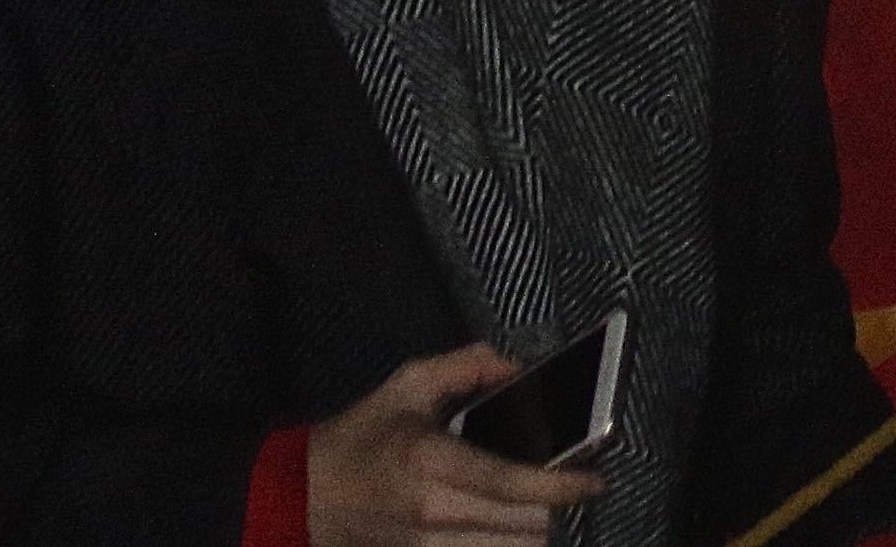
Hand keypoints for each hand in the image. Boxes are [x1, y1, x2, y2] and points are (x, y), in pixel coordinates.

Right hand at [304, 345, 601, 546]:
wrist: (298, 498)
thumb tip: (521, 367)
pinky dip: (506, 544)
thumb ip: (469, 365)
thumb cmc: (359, 439)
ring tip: (540, 504)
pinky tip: (510, 525)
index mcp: (432, 462)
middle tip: (568, 482)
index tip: (597, 480)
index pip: (513, 483)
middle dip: (554, 505)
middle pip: (524, 525)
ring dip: (534, 530)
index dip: (563, 485)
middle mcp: (433, 512)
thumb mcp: (407, 386)